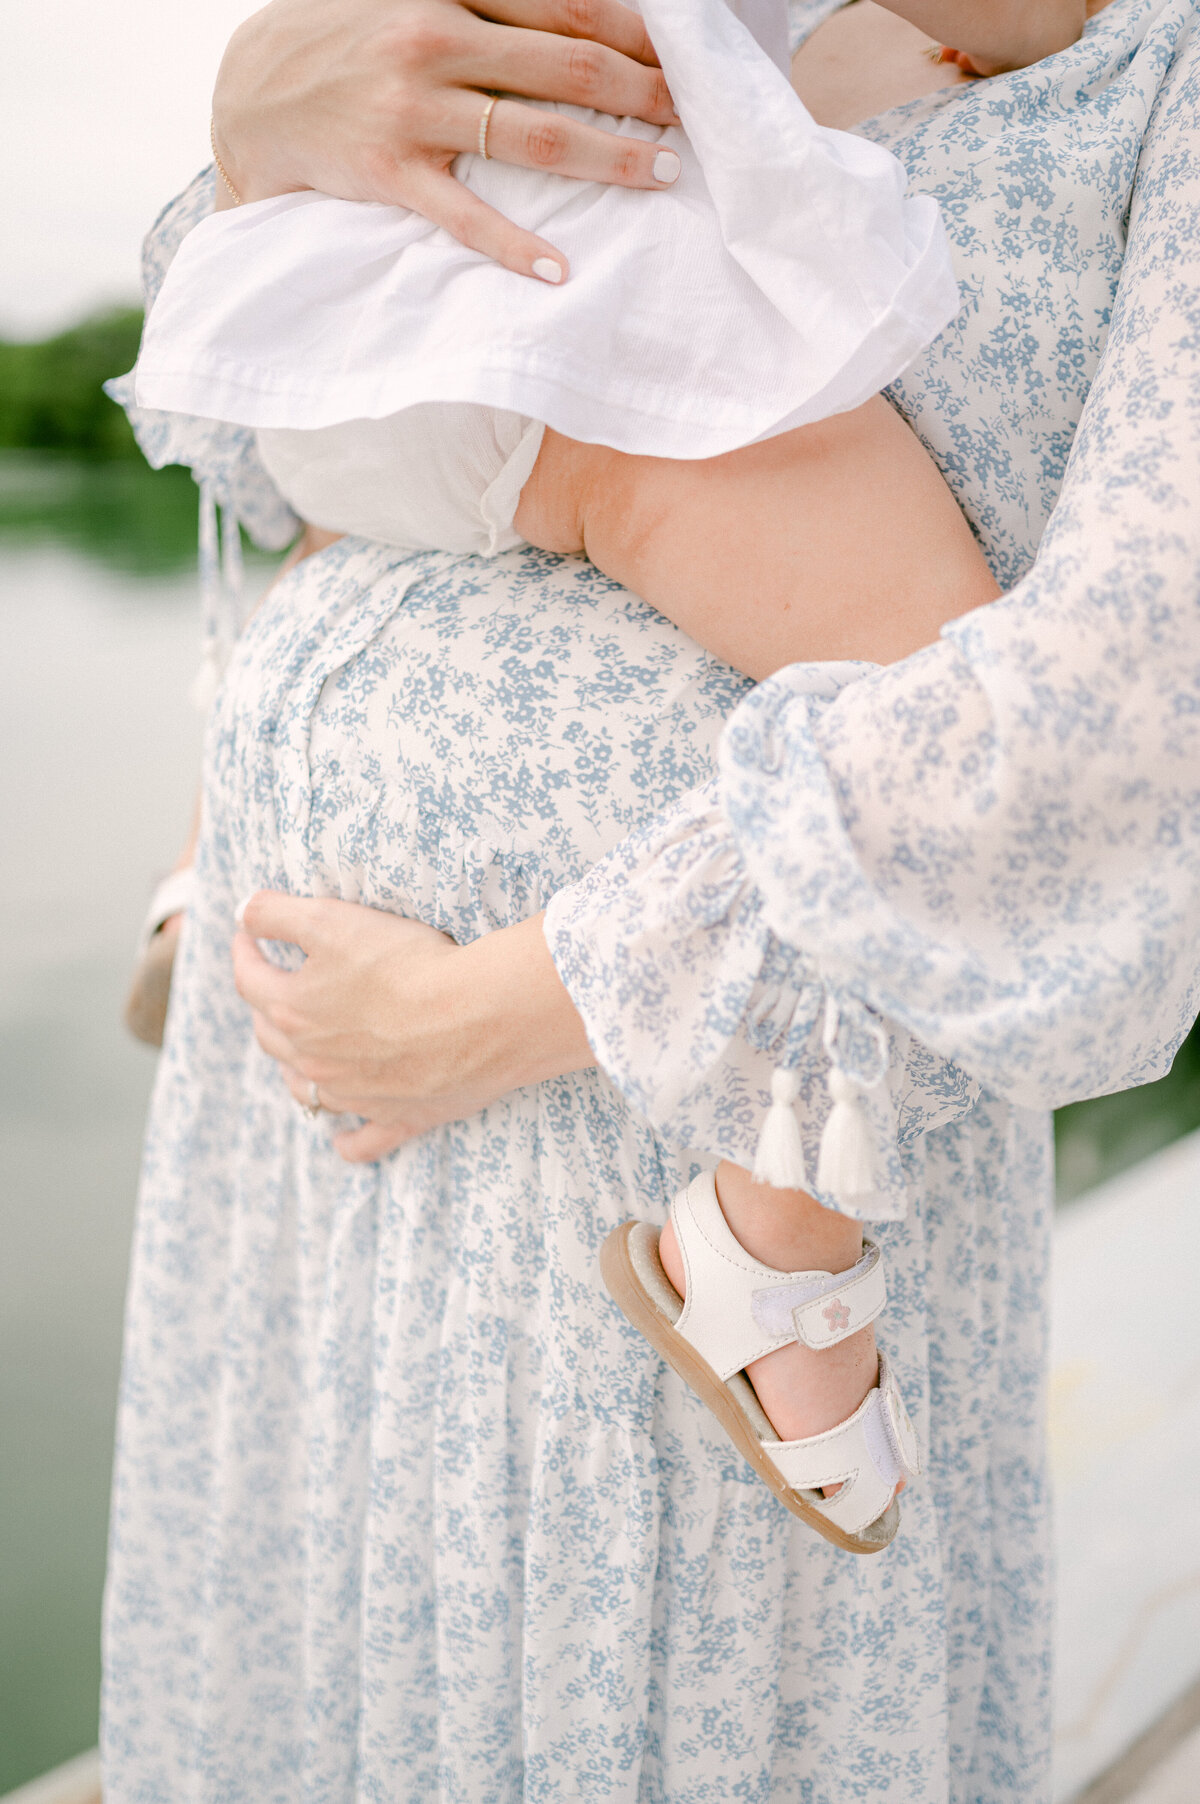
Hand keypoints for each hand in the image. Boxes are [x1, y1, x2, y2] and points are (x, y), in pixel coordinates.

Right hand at [212, 0, 679, 281]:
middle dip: (641, 93)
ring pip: (532, 137)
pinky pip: (464, 216)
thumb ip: (492, 6)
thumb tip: (583, 19)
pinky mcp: (388, 171)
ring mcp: (412, 109)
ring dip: (607, 157)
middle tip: (692, 119)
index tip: (684, 57)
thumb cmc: (353, 41)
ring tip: (661, 176)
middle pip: (567, 67)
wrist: (252, 90)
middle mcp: (436, 39)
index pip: (567, 5)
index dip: (636, 32)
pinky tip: (560, 271)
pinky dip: (515, 247)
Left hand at [231, 892, 593, 1160]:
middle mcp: (314, 1061)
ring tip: (300, 1053)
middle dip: (267, 1006)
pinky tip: (341, 1140)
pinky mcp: (399, 1117)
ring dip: (296, 1069)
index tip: (248, 934)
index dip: (245, 951)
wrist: (479, 1014)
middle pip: (272, 1036)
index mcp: (293, 1011)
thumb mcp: (330, 920)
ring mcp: (355, 1095)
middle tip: (277, 984)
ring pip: (307, 1090)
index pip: (250, 979)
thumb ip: (276, 914)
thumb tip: (243, 912)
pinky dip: (348, 1142)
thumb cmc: (406, 965)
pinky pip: (363, 1142)